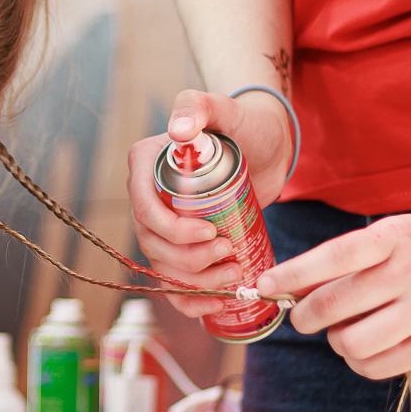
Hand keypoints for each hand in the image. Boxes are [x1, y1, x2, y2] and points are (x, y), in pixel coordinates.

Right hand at [127, 87, 292, 316]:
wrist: (267, 147)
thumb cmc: (246, 124)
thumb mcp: (226, 111)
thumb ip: (200, 106)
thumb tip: (178, 130)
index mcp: (145, 166)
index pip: (143, 208)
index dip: (171, 229)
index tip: (211, 232)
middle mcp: (147, 198)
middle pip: (152, 243)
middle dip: (188, 259)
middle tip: (228, 254)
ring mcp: (164, 225)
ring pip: (163, 267)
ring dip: (194, 281)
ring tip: (235, 274)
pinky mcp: (184, 245)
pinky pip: (174, 282)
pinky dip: (190, 301)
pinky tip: (217, 304)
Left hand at [256, 211, 410, 377]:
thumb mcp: (390, 235)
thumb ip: (343, 258)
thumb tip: (287, 287)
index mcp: (396, 237)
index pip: (335, 256)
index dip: (294, 274)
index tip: (264, 285)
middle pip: (334, 305)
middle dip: (303, 315)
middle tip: (301, 315)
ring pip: (351, 342)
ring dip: (334, 340)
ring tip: (342, 328)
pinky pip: (375, 366)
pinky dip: (356, 360)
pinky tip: (363, 344)